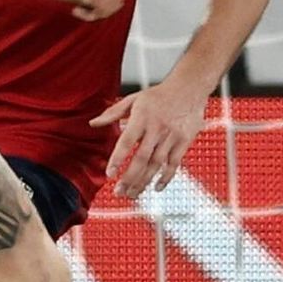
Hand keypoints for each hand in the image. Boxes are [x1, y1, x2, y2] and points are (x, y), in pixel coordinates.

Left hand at [93, 72, 208, 198]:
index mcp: (142, 117)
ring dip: (143, 181)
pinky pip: (174, 164)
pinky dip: (165, 178)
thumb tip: (93, 123)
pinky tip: (155, 187)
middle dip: (129, 178)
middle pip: (141, 158)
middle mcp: (157, 128)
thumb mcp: (134, 99)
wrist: (189, 87)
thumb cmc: (159, 94)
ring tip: (132, 194)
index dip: (118, 159)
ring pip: (156, 164)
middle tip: (119, 192)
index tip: (109, 174)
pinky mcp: (184, 141)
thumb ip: (113, 113)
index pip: (127, 141)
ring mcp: (172, 136)